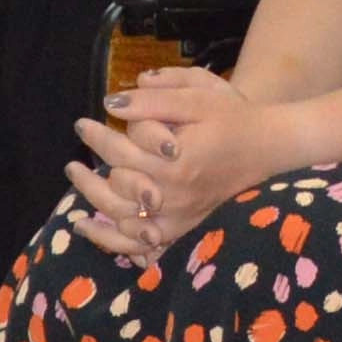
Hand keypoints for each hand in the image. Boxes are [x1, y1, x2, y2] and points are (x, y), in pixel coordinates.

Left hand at [69, 64, 282, 264]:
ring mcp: (180, 217)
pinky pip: (142, 245)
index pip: (120, 151)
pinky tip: (91, 227)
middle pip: (116, 187)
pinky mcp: (185, 228)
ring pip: (122, 219)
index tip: (81, 124)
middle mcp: (175, 195)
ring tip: (77, 185)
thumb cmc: (233, 117)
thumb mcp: (198, 96)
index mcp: (176, 162)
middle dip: (89, 174)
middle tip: (72, 162)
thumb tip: (112, 102)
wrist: (269, 148)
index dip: (96, 136)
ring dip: (93, 203)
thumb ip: (155, 99)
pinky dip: (113, 240)